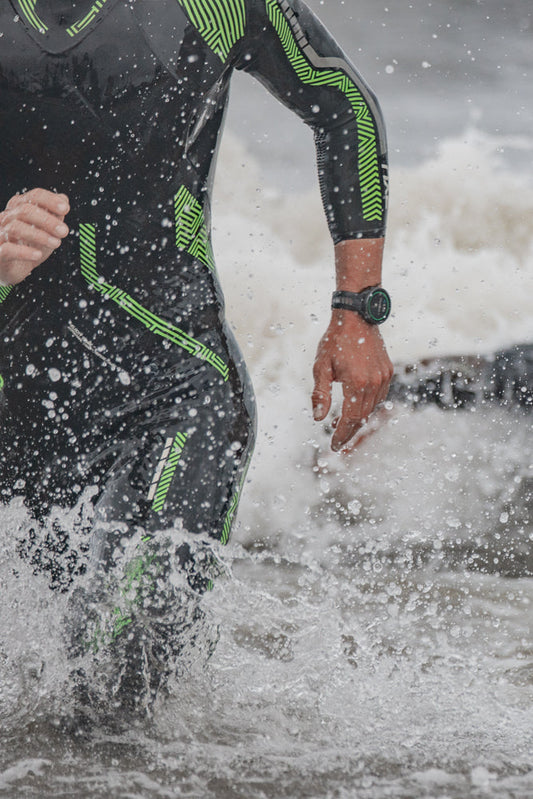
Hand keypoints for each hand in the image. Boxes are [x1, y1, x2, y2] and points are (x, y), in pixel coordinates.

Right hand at [0, 189, 69, 284]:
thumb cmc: (27, 244)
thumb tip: (63, 199)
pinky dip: (24, 252)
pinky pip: (7, 249)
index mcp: (19, 207)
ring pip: (15, 228)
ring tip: (56, 243)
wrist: (11, 266)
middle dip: (47, 220)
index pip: (34, 196)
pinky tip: (38, 254)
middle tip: (64, 231)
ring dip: (40, 236)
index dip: (50, 200)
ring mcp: (0, 234)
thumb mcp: (45, 230)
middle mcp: (7, 217)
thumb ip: (54, 215)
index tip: (65, 208)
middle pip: (25, 210)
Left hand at [312, 309, 392, 450]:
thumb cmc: (335, 341)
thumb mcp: (321, 367)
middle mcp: (374, 383)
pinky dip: (367, 405)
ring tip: (341, 423)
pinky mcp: (387, 371)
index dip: (341, 435)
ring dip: (358, 418)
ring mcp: (383, 377)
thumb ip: (320, 394)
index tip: (334, 446)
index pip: (350, 419)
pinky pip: (379, 396)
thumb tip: (318, 419)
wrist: (356, 317)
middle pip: (362, 417)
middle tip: (336, 441)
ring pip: (372, 408)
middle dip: (349, 431)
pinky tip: (355, 405)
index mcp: (356, 383)